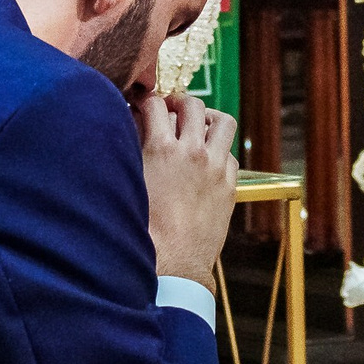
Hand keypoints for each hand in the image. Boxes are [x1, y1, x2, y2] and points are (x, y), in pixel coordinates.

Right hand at [137, 90, 238, 283]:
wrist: (174, 262)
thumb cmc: (145, 229)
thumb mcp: (132, 183)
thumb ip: (134, 151)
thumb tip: (134, 130)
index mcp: (161, 149)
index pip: (156, 104)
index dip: (147, 101)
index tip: (144, 106)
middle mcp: (192, 152)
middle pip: (192, 104)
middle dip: (179, 102)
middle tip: (172, 110)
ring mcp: (216, 167)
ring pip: (224, 122)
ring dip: (210, 118)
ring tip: (200, 126)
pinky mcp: (230, 185)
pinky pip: (231, 154)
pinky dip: (220, 150)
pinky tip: (209, 160)